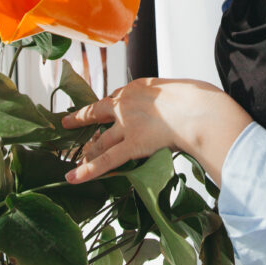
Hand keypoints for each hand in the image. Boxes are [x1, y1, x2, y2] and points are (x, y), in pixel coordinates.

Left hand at [62, 78, 252, 186]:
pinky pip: (106, 161)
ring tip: (74, 159)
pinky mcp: (131, 144)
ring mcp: (126, 125)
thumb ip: (168, 99)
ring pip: (100, 141)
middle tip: (67, 122)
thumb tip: (176, 106)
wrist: (198, 108)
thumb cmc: (196, 99)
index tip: (102, 108)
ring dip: (86, 151)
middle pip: (98, 112)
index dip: (108, 105)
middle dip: (81, 118)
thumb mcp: (178, 89)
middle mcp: (126, 103)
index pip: (117, 96)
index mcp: (138, 87)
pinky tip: (72, 177)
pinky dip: (87, 170)